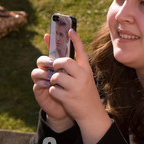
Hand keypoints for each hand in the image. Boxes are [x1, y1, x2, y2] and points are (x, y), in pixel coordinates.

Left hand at [47, 29, 110, 143]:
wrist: (91, 113)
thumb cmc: (85, 93)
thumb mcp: (84, 79)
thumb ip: (74, 68)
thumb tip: (57, 58)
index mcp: (87, 70)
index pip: (81, 51)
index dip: (75, 40)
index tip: (69, 30)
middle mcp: (83, 76)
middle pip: (64, 61)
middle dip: (55, 64)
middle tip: (55, 68)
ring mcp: (76, 87)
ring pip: (55, 76)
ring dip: (53, 80)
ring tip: (59, 85)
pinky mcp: (68, 97)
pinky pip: (52, 89)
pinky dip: (53, 92)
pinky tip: (60, 95)